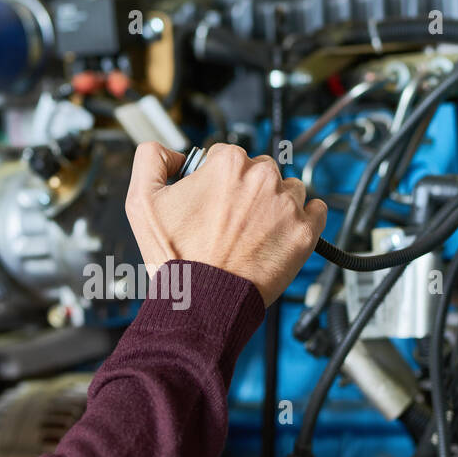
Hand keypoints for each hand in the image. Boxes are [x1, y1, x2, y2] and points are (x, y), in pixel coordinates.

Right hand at [124, 142, 326, 306]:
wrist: (201, 304)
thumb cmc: (176, 259)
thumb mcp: (141, 201)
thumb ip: (150, 160)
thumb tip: (172, 152)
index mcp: (228, 164)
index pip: (227, 156)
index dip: (215, 179)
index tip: (212, 201)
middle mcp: (262, 178)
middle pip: (260, 170)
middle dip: (247, 190)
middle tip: (231, 221)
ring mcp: (287, 206)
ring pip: (289, 189)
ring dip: (275, 204)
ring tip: (254, 232)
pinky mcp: (304, 233)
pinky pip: (317, 211)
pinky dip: (304, 219)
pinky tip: (282, 233)